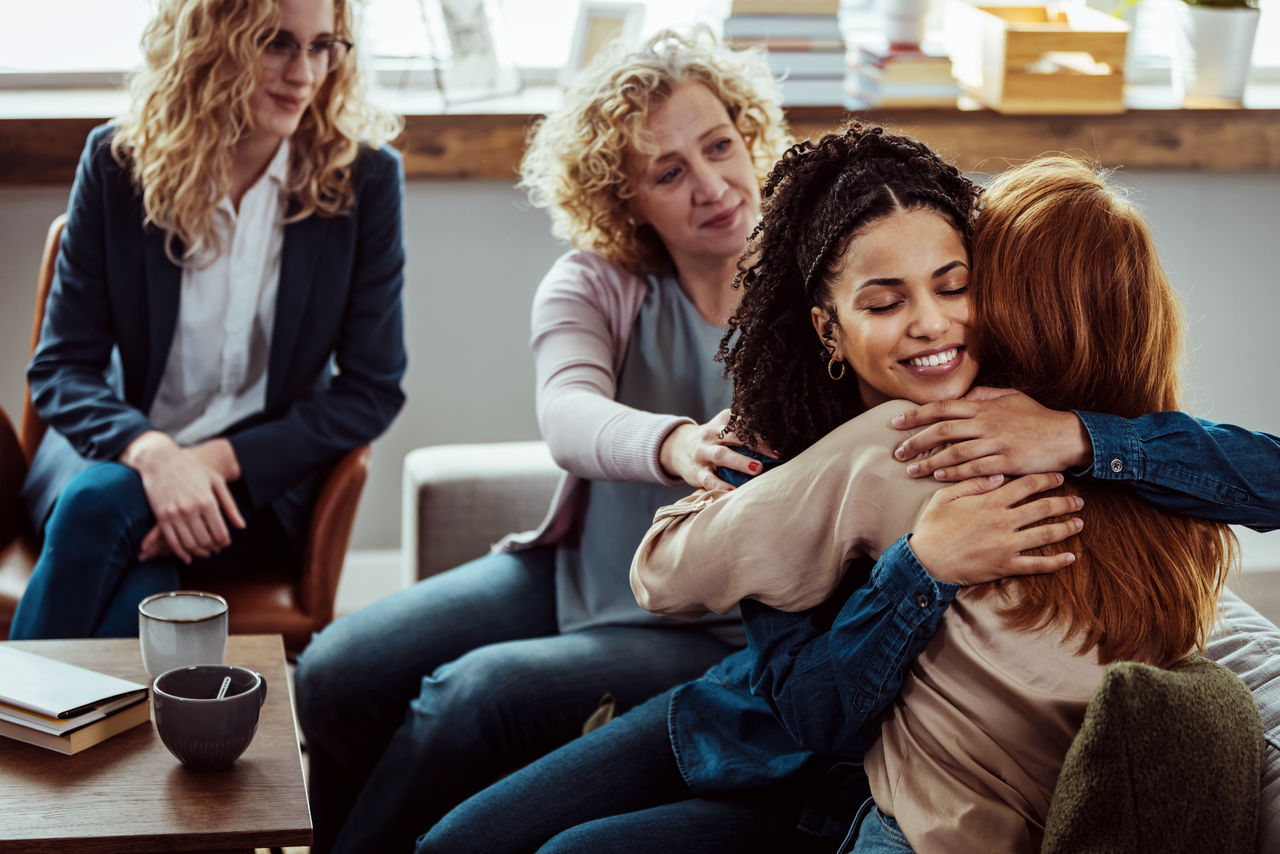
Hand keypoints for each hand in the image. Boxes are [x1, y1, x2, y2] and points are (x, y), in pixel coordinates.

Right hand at [120, 431, 246, 563]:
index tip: (226, 543)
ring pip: (189, 544)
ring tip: (206, 552)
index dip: (225, 541)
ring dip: (199, 552)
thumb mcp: (216, 482)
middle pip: (205, 541)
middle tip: (217, 548)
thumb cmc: (193, 470)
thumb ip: (230, 506)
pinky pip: (172, 542)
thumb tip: (242, 526)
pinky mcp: (161, 517)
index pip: (220, 532)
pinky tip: (188, 557)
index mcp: (207, 501)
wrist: (161, 461)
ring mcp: (174, 514)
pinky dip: (181, 553)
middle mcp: (190, 510)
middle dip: (214, 548)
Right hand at [659, 409, 777, 491]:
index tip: (780, 439)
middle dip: (754, 443)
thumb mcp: (724, 427)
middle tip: (774, 454)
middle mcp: (711, 435)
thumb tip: (778, 434)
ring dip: (740, 462)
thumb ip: (744, 427)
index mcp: (722, 423)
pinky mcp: (697, 472)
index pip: (742, 422)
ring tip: (757, 469)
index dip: (761, 430)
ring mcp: (703, 453)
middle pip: (733, 435)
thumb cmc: (713, 439)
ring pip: (721, 455)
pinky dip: (721, 486)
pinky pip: (709, 479)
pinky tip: (734, 492)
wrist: (677, 447)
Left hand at [891, 387, 1091, 480]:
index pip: (942, 408)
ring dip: (930, 462)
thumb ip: (983, 395)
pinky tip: (938, 478)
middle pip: (942, 430)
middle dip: (916, 441)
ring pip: (955, 452)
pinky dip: (954, 474)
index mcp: (984, 407)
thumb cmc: (1036, 417)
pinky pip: (974, 469)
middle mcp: (986, 423)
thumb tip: (961, 397)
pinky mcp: (1007, 462)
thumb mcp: (1010, 397)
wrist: (1067, 435)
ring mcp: (997, 443)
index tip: (896, 423)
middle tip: (898, 453)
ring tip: (912, 471)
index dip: (916, 415)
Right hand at [910, 472, 1083, 584]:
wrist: (927, 561)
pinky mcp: (1006, 565)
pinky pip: (1038, 564)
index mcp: (990, 501)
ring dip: (1066, 528)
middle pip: (1043, 508)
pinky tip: (1070, 557)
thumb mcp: (946, 497)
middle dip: (1064, 502)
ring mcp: (1008, 545)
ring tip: (1079, 523)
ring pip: (1046, 534)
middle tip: (1078, 500)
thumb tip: (999, 475)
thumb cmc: (932, 527)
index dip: (1046, 479)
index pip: (1026, 485)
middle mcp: (1004, 521)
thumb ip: (973, 483)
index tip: (1059, 476)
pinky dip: (1056, 562)